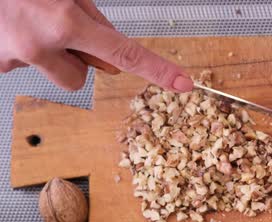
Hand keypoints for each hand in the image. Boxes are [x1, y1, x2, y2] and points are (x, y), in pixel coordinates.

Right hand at [0, 0, 192, 91]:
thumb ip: (90, 17)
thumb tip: (108, 51)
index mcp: (64, 21)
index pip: (125, 52)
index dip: (157, 70)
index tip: (182, 84)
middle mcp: (39, 45)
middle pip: (81, 78)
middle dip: (76, 59)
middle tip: (53, 24)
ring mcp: (13, 57)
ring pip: (52, 76)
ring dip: (51, 58)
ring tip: (29, 24)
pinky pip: (22, 66)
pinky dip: (22, 50)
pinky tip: (11, 27)